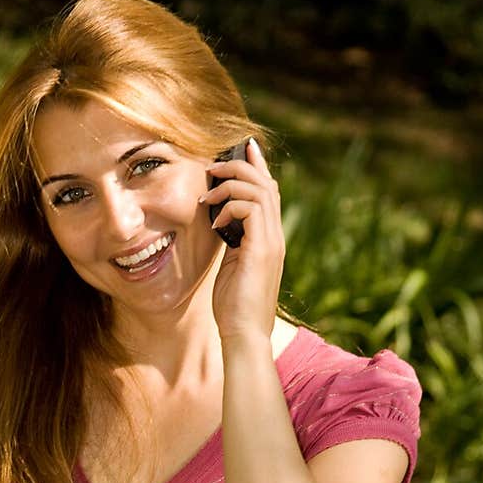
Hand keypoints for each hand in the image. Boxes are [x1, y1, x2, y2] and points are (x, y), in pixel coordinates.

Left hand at [203, 137, 284, 345]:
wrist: (244, 334)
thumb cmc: (233, 306)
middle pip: (266, 183)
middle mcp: (275, 235)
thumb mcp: (231, 265)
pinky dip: (229, 206)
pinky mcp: (261, 249)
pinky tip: (214, 221)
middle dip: (240, 165)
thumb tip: (220, 222)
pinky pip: (249, 208)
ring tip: (207, 195)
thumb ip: (231, 241)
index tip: (240, 148)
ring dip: (230, 183)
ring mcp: (271, 241)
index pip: (268, 192)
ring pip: (260, 190)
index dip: (256, 166)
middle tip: (212, 165)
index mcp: (269, 238)